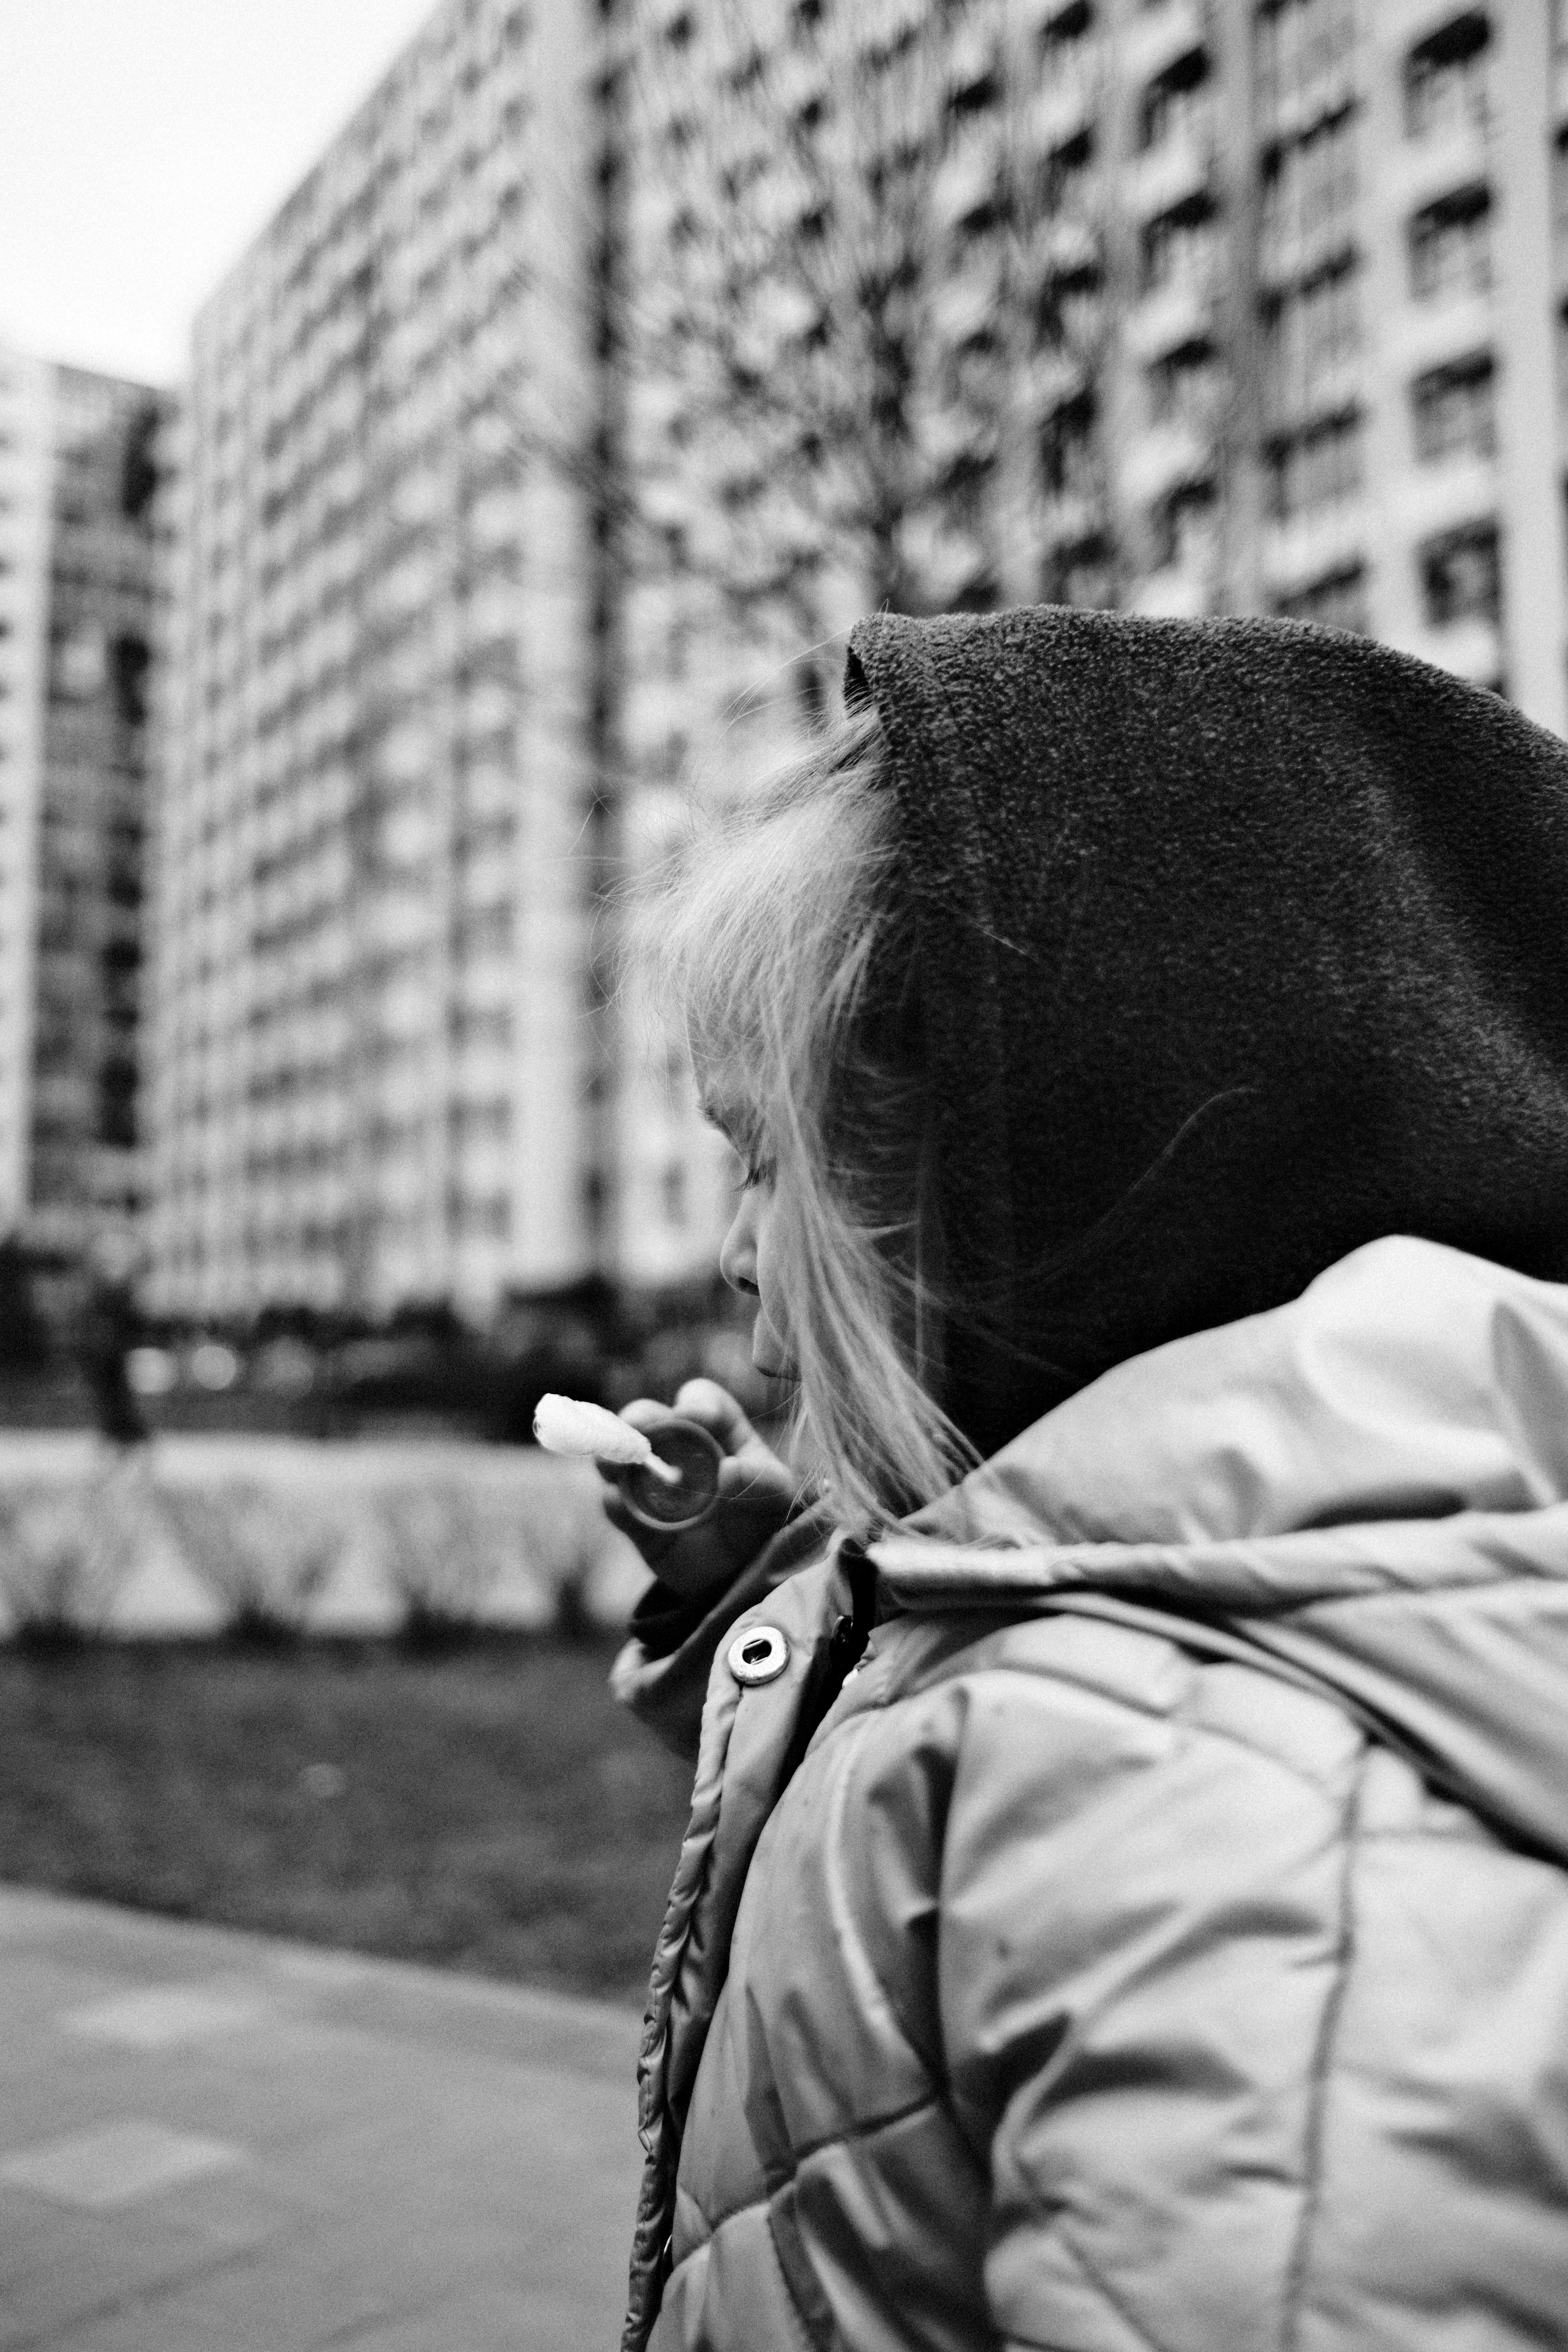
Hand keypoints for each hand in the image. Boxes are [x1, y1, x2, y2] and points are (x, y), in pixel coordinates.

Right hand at [597, 1378, 798, 1603]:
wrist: (740, 1572)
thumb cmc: (762, 1518)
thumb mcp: (776, 1496)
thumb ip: (760, 1480)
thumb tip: (728, 1470)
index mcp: (719, 1430)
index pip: (703, 1401)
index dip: (696, 1403)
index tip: (691, 1416)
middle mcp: (679, 1447)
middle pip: (652, 1418)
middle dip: (641, 1417)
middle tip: (638, 1426)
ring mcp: (652, 1480)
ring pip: (623, 1456)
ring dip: (615, 1454)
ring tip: (613, 1461)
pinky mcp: (635, 1517)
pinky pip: (617, 1505)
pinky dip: (615, 1502)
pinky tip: (616, 1500)